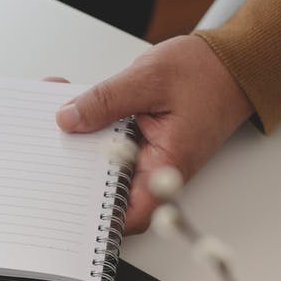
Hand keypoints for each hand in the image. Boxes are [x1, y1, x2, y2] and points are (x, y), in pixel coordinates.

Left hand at [54, 35, 252, 233]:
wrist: (232, 62)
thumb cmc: (206, 73)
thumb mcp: (148, 78)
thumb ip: (106, 100)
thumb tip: (69, 119)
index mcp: (167, 163)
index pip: (134, 211)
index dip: (102, 217)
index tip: (70, 204)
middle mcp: (158, 167)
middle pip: (111, 189)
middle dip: (77, 173)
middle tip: (48, 153)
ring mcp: (149, 155)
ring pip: (105, 165)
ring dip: (80, 145)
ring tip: (55, 119)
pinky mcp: (142, 141)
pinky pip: (110, 145)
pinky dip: (91, 128)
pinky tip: (73, 107)